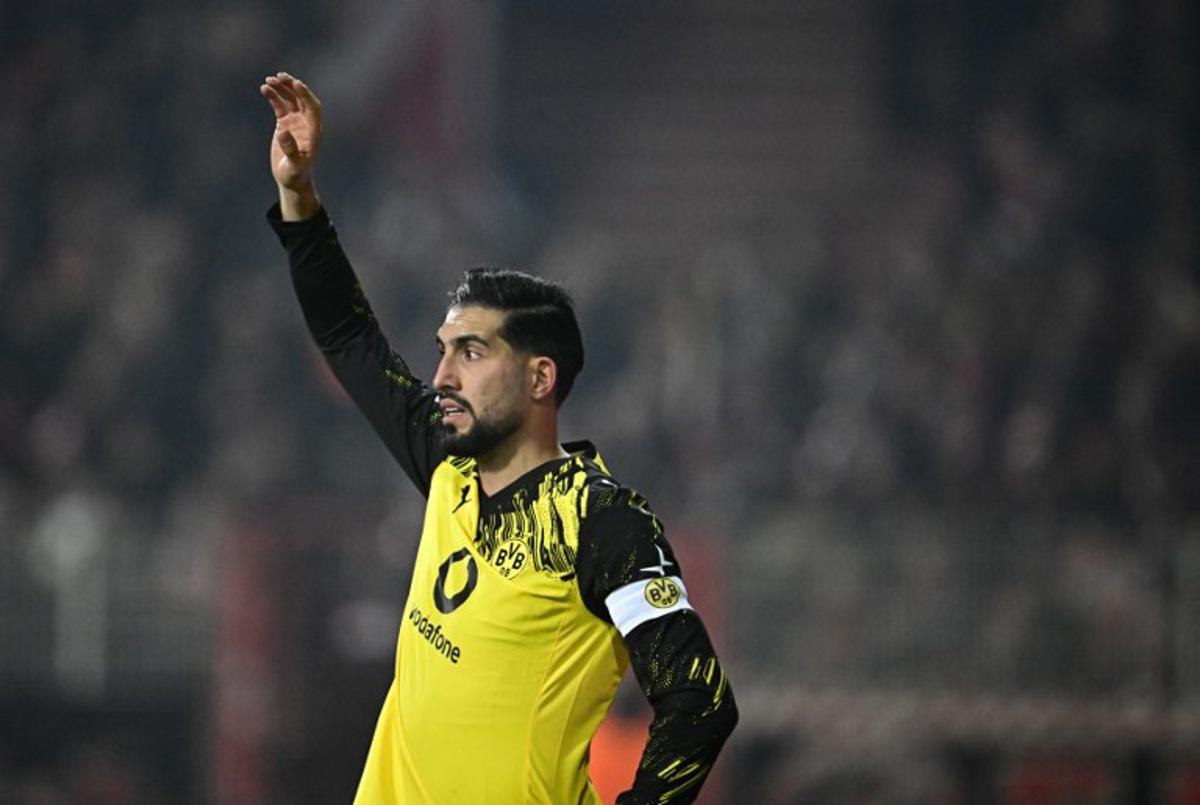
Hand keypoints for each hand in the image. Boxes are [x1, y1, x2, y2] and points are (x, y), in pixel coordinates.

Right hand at [260, 72, 321, 193]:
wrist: (291, 179)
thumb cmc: (295, 175)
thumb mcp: (293, 164)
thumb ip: (290, 149)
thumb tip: (283, 131)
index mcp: (314, 132)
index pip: (313, 108)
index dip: (306, 95)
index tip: (296, 83)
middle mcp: (307, 124)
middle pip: (302, 99)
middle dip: (292, 87)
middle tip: (279, 77)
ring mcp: (296, 122)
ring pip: (290, 100)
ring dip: (282, 89)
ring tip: (269, 81)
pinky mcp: (285, 123)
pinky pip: (280, 105)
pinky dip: (273, 97)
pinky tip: (264, 88)